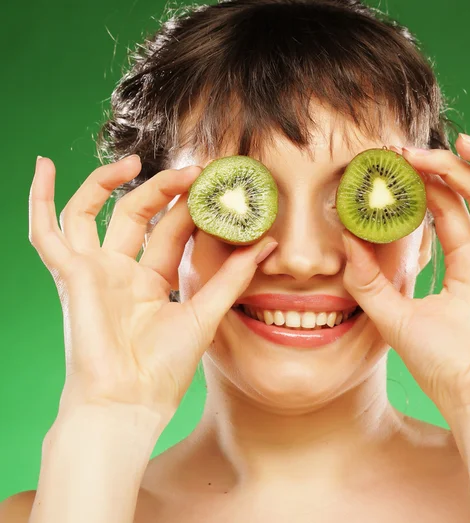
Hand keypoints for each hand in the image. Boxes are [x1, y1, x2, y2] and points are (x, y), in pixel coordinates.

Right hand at [28, 155, 276, 426]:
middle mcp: (121, 271)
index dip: (192, 206)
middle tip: (194, 170)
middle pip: (138, 213)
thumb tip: (267, 244)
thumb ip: (232, 277)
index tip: (216, 183)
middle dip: (164, 188)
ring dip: (110, 182)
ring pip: (93, 211)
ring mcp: (93, 270)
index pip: (171, 230)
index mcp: (152, 281)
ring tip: (137, 161)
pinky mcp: (71, 274)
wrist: (129, 402)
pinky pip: (46, 230)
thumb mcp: (206, 313)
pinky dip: (39, 198)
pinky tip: (43, 164)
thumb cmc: (164, 369)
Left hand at [341, 134, 469, 424]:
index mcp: (464, 263)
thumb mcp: (393, 316)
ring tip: (463, 141)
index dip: (425, 184)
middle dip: (447, 168)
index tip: (396, 164)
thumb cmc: (441, 365)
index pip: (446, 208)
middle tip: (411, 151)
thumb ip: (368, 279)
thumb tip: (345, 237)